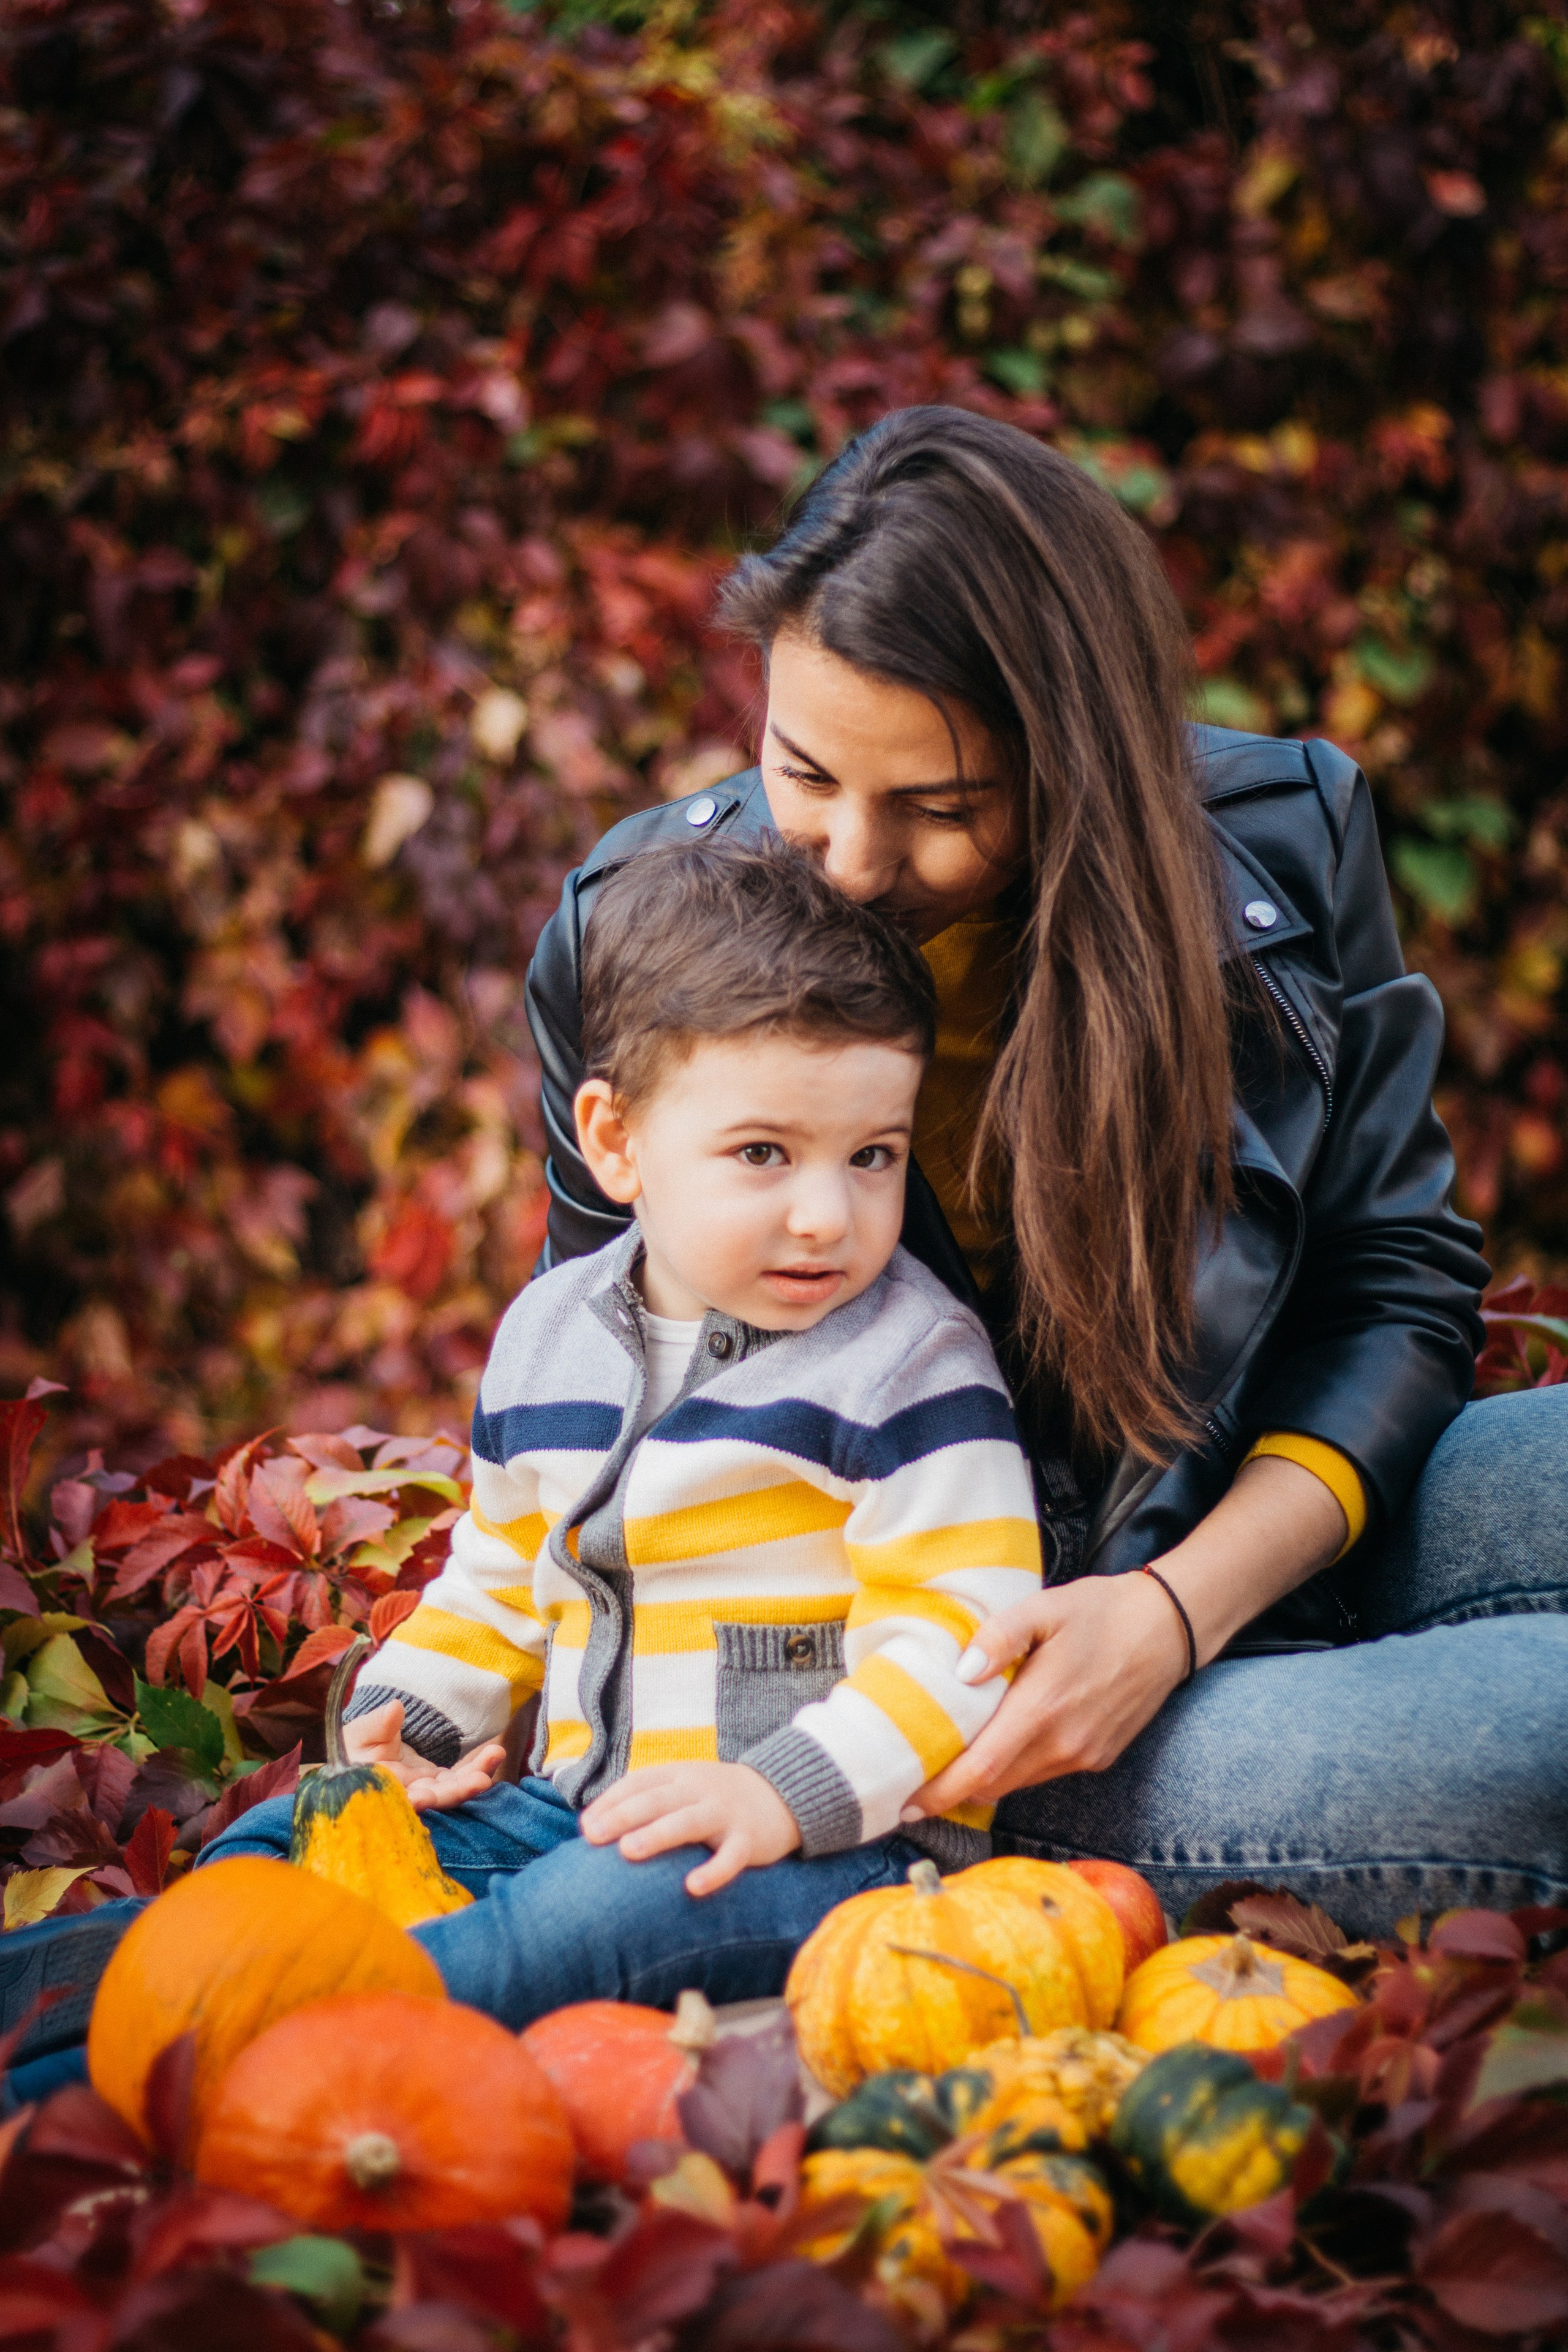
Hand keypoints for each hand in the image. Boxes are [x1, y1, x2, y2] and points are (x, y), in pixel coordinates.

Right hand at [342, 1699, 506, 1812]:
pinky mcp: (436, 1780)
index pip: (404, 1801)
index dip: (416, 1802)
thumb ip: (376, 1725)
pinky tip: (493, 1754)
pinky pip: (459, 1776)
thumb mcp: (357, 1735)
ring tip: (496, 1754)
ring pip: (453, 1787)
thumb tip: (395, 1708)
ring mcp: (425, 1790)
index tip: (424, 1798)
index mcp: (385, 1793)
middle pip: (436, 1798)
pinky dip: (476, 1767)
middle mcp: (408, 1797)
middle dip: (459, 1790)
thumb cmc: (351, 1748)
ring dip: (475, 1774)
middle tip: (481, 1780)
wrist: (358, 1753)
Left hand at [579, 1760, 801, 1895]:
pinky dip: (713, 1871)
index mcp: (678, 1776)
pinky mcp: (748, 1839)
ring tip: (627, 1851)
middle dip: (623, 1816)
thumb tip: (593, 1826)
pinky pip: (730, 1856)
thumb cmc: (715, 1797)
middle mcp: (698, 1790)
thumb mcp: (683, 1787)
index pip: (638, 1783)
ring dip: (657, 1835)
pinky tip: (693, 1887)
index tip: (585, 1826)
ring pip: (688, 1822)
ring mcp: (724, 1813)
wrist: (782, 1793)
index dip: (610, 1802)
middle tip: (594, 1835)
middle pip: (656, 1800)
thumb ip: (646, 1799)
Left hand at [908, 1451, 1349, 1817]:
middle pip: (992, 1785)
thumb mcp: (1044, 1608)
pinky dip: (1015, 1768)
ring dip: (983, 1778)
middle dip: (951, 1789)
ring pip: (1017, 1783)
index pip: (980, 1769)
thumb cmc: (1101, 1612)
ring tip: (949, 1761)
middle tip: (912, 1780)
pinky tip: (1000, 1744)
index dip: (939, 1791)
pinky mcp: (1098, 1757)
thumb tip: (960, 1673)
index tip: (903, 1802)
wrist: (1168, 1628)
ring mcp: (1084, 1756)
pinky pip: (1044, 1773)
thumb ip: (997, 1638)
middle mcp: (1063, 1745)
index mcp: (1042, 1709)